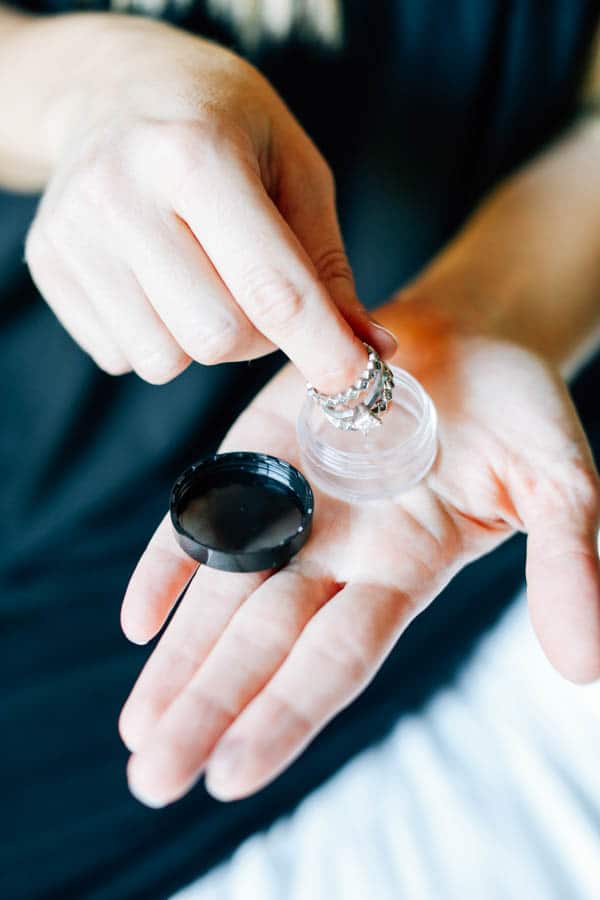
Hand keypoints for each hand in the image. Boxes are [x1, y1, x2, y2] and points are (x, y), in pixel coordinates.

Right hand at [21, 14, 393, 385]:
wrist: (115, 88)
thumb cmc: (221, 125)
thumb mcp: (294, 170)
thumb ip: (327, 266)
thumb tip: (371, 351)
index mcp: (195, 154)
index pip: (270, 287)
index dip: (322, 347)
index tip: (356, 383)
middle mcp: (121, 193)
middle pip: (217, 337)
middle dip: (256, 336)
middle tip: (256, 289)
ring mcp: (73, 233)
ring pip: (164, 359)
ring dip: (201, 339)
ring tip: (200, 276)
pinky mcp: (48, 265)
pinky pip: (122, 356)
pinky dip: (156, 336)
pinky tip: (155, 279)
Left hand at [119, 313, 599, 806]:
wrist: (472, 332)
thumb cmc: (521, 411)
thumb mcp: (557, 487)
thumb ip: (563, 568)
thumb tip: (583, 666)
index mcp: (403, 573)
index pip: (336, 658)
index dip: (286, 712)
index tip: (229, 776)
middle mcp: (337, 553)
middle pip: (263, 642)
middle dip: (208, 708)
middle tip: (151, 778)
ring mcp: (293, 505)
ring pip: (225, 593)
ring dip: (177, 659)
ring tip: (136, 728)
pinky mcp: (259, 449)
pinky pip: (207, 512)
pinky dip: (170, 561)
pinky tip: (136, 620)